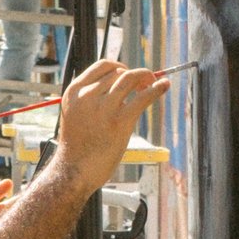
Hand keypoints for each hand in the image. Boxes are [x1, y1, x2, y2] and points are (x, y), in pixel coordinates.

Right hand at [54, 60, 169, 191]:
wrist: (73, 172)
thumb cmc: (77, 148)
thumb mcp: (76, 115)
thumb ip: (92, 99)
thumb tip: (121, 87)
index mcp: (75, 92)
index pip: (102, 66)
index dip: (120, 67)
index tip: (128, 74)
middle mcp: (88, 96)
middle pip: (119, 73)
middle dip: (135, 74)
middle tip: (145, 82)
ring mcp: (104, 108)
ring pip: (130, 79)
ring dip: (146, 77)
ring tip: (154, 83)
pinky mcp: (119, 121)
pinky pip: (143, 97)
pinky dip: (157, 89)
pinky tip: (164, 86)